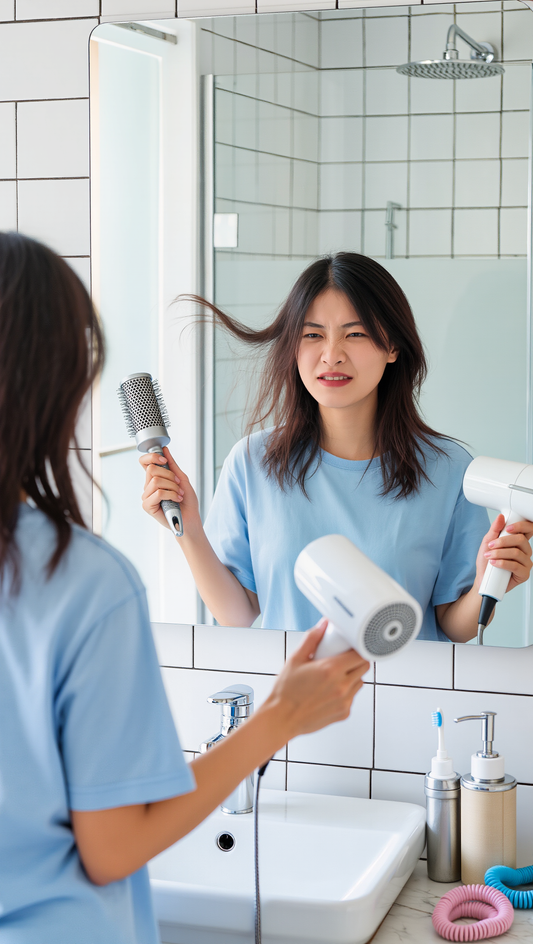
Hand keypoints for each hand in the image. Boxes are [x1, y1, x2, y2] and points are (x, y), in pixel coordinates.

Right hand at [139, 447, 200, 532]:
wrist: (190, 518)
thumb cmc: (187, 501)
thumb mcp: (181, 479)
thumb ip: (172, 465)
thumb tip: (165, 450)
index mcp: (154, 478)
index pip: (144, 462)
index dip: (152, 456)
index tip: (164, 460)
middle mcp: (148, 486)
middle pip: (151, 469)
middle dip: (169, 475)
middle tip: (178, 484)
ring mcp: (147, 496)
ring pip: (156, 481)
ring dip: (172, 487)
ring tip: (179, 494)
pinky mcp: (148, 506)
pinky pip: (158, 493)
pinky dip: (171, 494)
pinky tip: (176, 500)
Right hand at [265, 619, 369, 740]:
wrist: (282, 718)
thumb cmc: (285, 691)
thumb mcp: (295, 659)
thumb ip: (312, 639)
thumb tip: (323, 625)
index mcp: (330, 670)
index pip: (360, 654)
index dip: (359, 648)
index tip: (353, 646)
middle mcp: (341, 686)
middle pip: (364, 667)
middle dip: (357, 660)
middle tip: (344, 658)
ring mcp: (344, 701)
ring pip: (360, 682)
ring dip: (353, 676)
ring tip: (336, 676)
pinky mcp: (344, 713)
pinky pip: (353, 697)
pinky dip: (347, 691)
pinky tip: (331, 690)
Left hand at [476, 513, 532, 591]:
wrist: (483, 579)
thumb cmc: (487, 562)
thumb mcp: (488, 542)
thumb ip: (494, 530)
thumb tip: (500, 518)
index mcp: (519, 542)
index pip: (528, 530)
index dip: (521, 526)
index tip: (508, 528)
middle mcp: (525, 551)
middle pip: (521, 540)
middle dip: (503, 541)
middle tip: (492, 545)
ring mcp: (526, 563)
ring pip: (516, 553)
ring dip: (499, 553)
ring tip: (489, 556)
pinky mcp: (524, 574)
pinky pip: (516, 566)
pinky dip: (502, 563)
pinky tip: (494, 563)